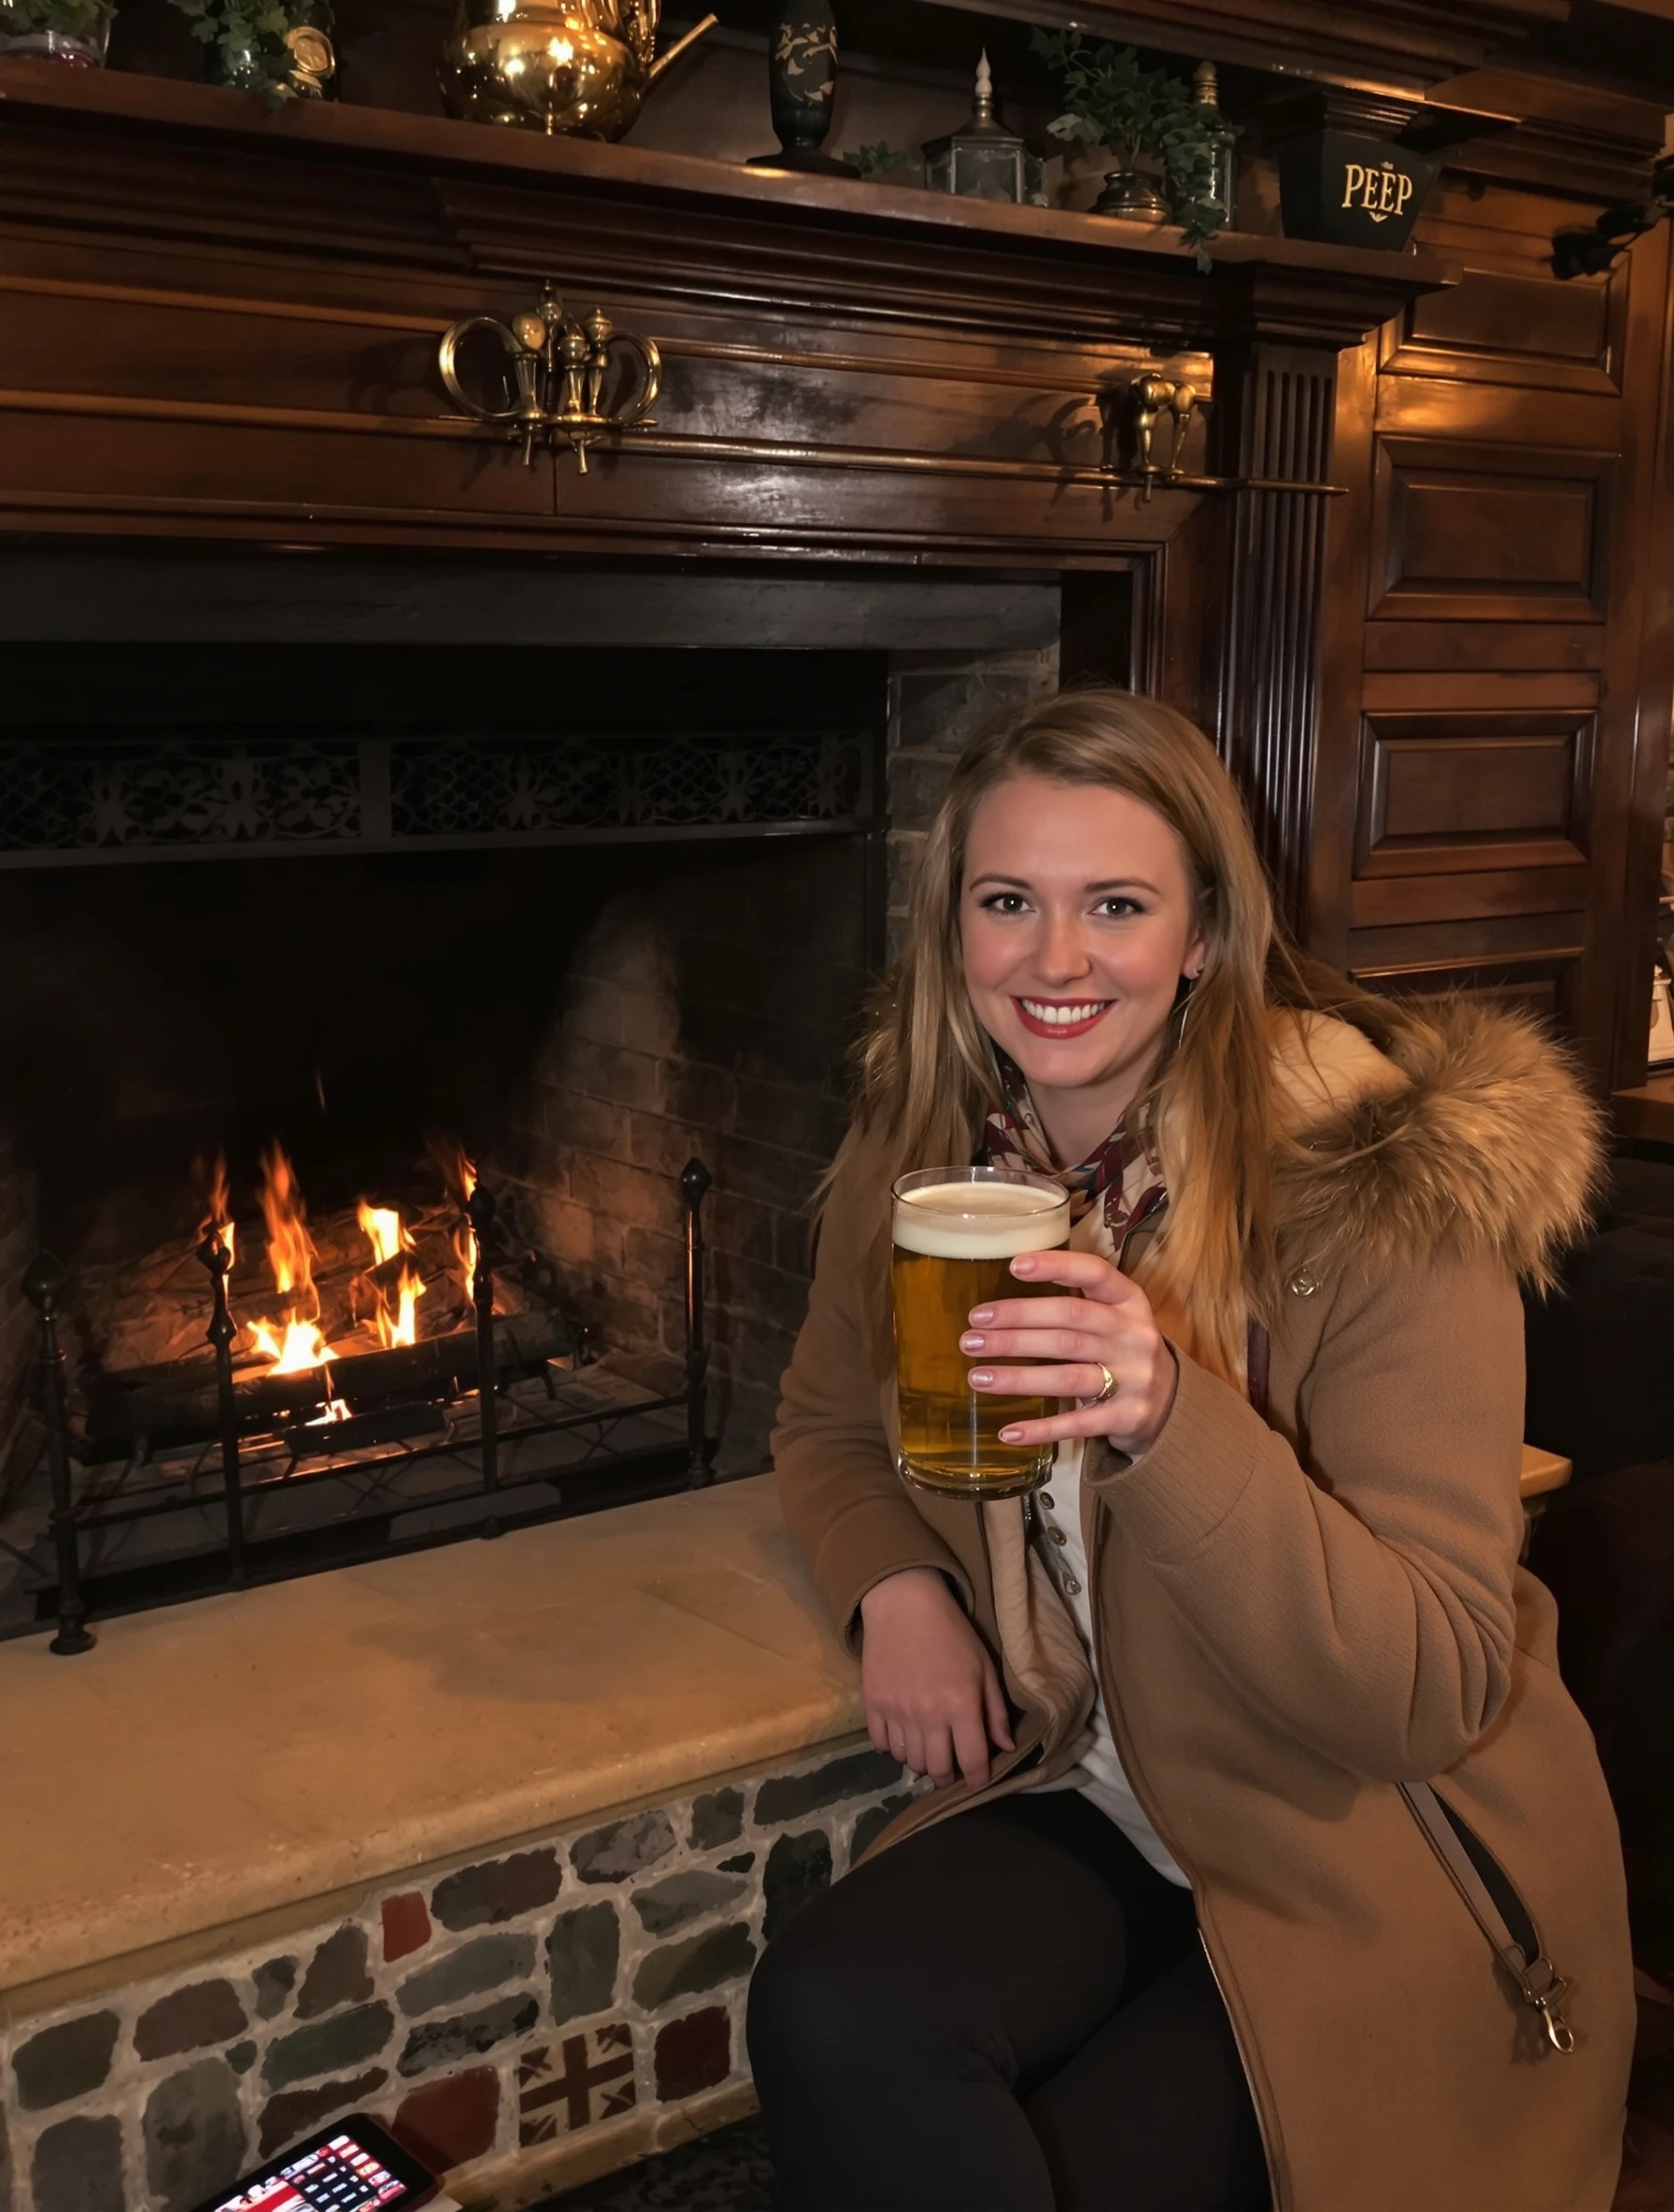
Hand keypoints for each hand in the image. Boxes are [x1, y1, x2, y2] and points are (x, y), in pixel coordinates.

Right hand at [858, 1567, 1013, 1790]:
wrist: (904, 1604)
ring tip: (928, 1749)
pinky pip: (882, 1746)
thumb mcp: (984, 1667)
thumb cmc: (952, 1634)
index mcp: (962, 1705)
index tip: (978, 1780)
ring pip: (909, 1761)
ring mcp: (897, 1712)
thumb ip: (996, 1711)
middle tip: (951, 1768)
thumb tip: (1006, 1749)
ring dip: (921, 1761)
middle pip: (937, 1769)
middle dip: (948, 1776)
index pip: (972, 1762)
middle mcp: (929, 1715)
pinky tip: (903, 1734)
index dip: (978, 1780)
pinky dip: (894, 1747)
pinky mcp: (873, 1705)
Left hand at [960, 1247, 1178, 1457]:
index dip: (1056, 1267)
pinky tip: (1008, 1431)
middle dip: (1017, 1326)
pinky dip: (1042, 1428)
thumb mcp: (1114, 1317)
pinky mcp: (1127, 1417)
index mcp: (1130, 1302)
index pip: (1095, 1273)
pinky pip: (1078, 1423)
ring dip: (1019, 1377)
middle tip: (972, 1333)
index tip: (1014, 1265)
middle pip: (1070, 1325)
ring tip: (977, 1376)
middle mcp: (1134, 1336)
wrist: (1171, 1403)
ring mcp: (1134, 1379)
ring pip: (1068, 1375)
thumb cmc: (1123, 1350)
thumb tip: (999, 1305)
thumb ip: (1074, 1304)